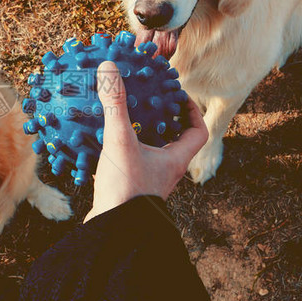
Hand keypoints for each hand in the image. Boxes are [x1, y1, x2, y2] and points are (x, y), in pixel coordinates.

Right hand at [85, 61, 207, 222]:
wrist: (113, 232)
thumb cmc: (126, 189)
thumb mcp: (120, 141)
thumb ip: (115, 104)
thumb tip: (109, 67)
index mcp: (176, 160)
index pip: (198, 132)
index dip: (192, 111)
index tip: (179, 95)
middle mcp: (167, 173)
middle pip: (175, 141)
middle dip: (164, 120)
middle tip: (150, 102)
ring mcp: (149, 183)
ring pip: (153, 154)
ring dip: (143, 136)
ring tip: (125, 119)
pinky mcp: (130, 191)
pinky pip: (132, 165)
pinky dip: (122, 152)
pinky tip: (102, 143)